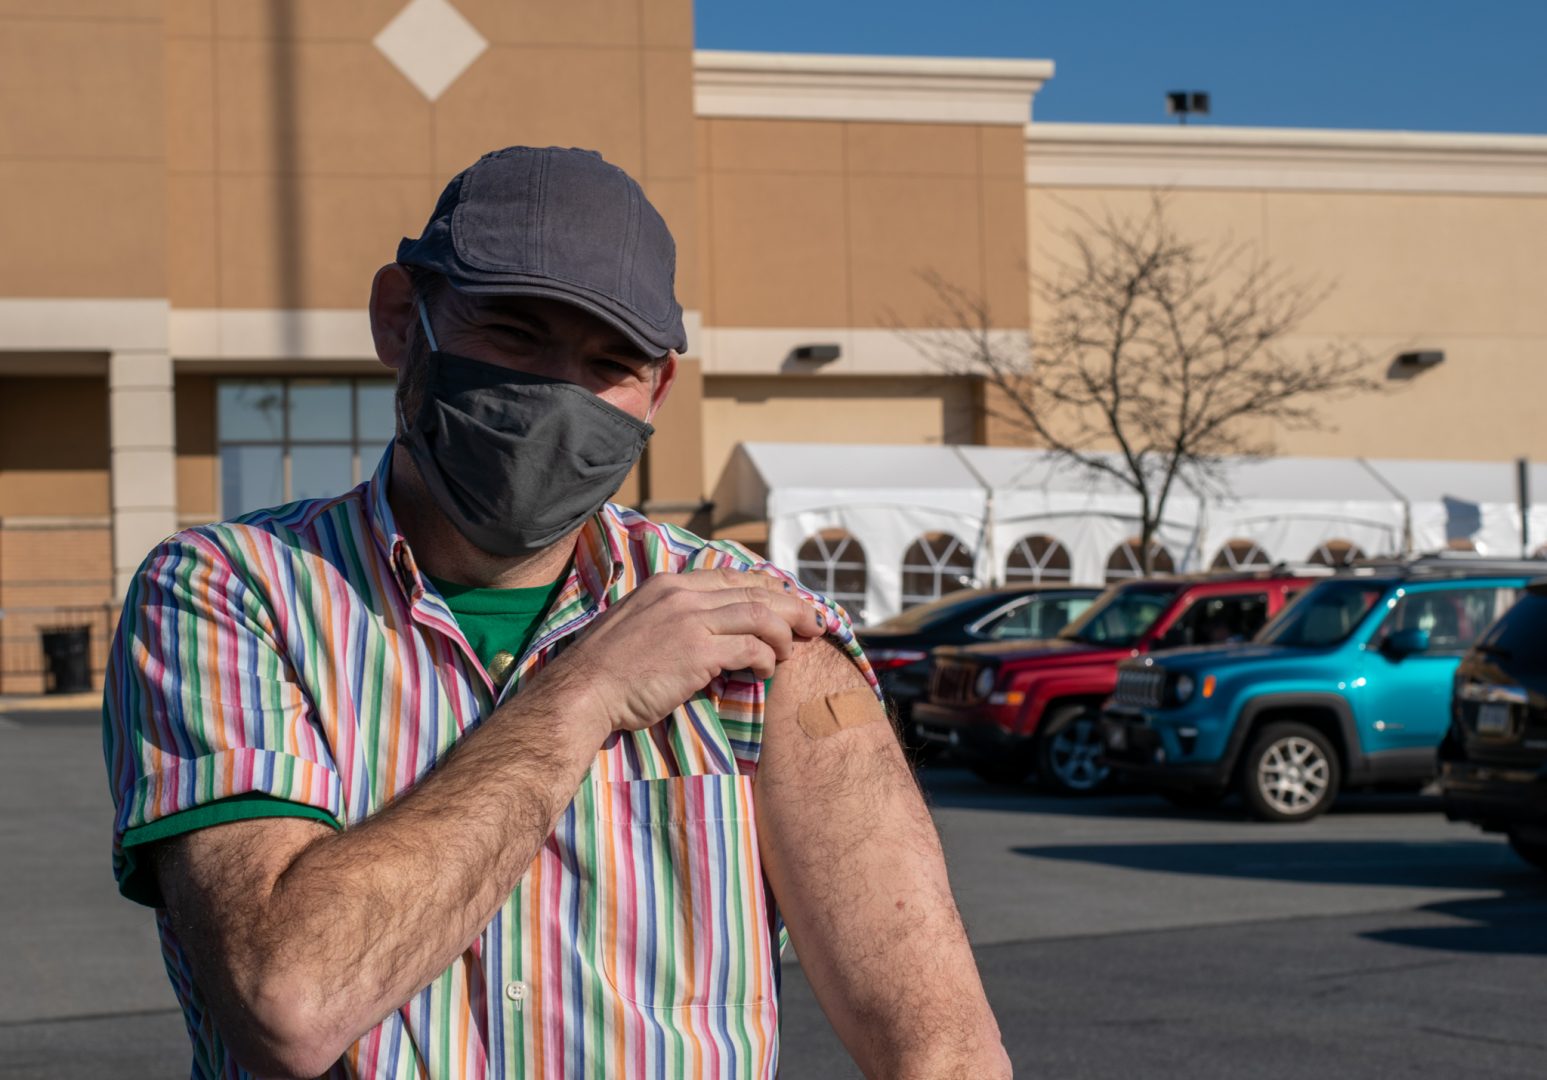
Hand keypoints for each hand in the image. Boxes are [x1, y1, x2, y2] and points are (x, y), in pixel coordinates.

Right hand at [530, 568, 826, 734]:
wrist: (583, 690)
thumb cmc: (607, 668)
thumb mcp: (640, 623)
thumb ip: (674, 616)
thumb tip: (708, 630)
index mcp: (669, 584)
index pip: (733, 577)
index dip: (769, 588)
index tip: (788, 602)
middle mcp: (682, 594)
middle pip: (755, 590)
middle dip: (791, 605)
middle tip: (813, 622)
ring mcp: (690, 620)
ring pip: (760, 615)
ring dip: (785, 632)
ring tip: (795, 649)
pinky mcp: (697, 651)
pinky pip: (750, 648)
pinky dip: (766, 658)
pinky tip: (768, 670)